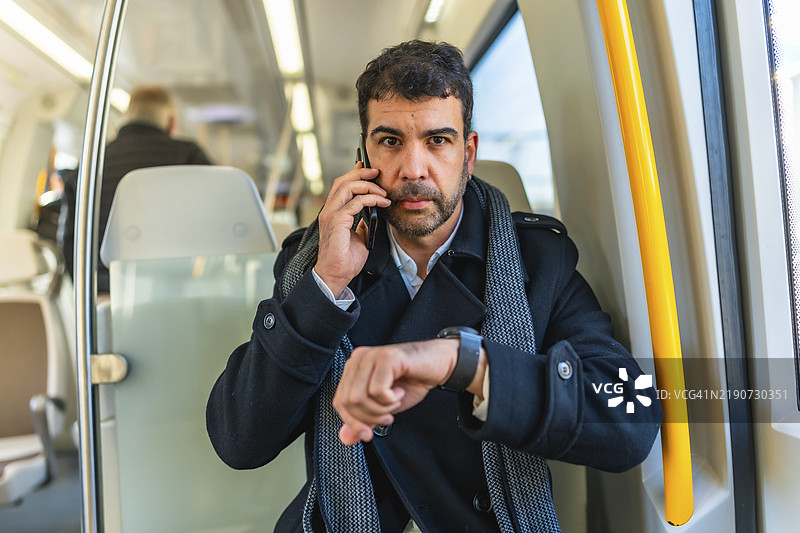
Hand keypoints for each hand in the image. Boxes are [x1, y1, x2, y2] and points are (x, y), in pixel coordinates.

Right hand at [314, 163, 389, 296]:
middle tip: (377, 172)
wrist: (336, 275)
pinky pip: (355, 202)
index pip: (341, 186)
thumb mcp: (359, 237)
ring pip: (347, 187)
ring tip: (382, 192)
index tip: (368, 168)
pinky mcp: (337, 221)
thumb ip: (363, 224)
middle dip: (361, 173)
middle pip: (343, 181)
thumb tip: (373, 216)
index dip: (354, 174)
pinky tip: (381, 203)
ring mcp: (331, 214)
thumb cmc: (345, 259)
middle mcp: (329, 210)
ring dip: (368, 185)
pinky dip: (371, 199)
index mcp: (332, 212)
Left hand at [332, 339, 486, 444]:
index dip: (352, 423)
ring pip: (360, 397)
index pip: (339, 401)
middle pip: (348, 401)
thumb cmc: (412, 382)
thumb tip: (345, 438)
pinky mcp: (387, 357)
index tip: (369, 434)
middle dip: (370, 417)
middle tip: (388, 417)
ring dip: (381, 409)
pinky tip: (400, 392)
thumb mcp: (384, 407)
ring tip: (395, 402)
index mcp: (354, 368)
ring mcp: (372, 356)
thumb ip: (364, 420)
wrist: (439, 365)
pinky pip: (377, 390)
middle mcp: (358, 359)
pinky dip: (390, 399)